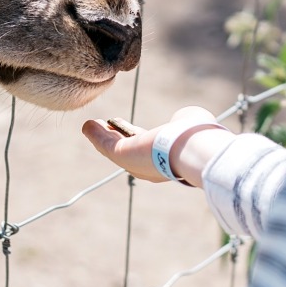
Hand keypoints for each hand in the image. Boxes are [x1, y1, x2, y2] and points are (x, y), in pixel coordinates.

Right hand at [81, 106, 227, 185]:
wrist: (194, 147)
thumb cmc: (197, 134)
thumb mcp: (190, 122)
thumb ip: (181, 120)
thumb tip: (178, 119)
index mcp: (164, 159)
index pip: (146, 148)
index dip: (135, 137)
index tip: (127, 128)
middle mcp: (148, 167)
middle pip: (125, 152)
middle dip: (113, 140)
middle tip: (103, 128)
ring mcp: (134, 163)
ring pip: (113, 149)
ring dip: (101, 137)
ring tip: (91, 125)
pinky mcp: (123, 155)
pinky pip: (106, 144)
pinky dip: (96, 135)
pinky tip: (88, 125)